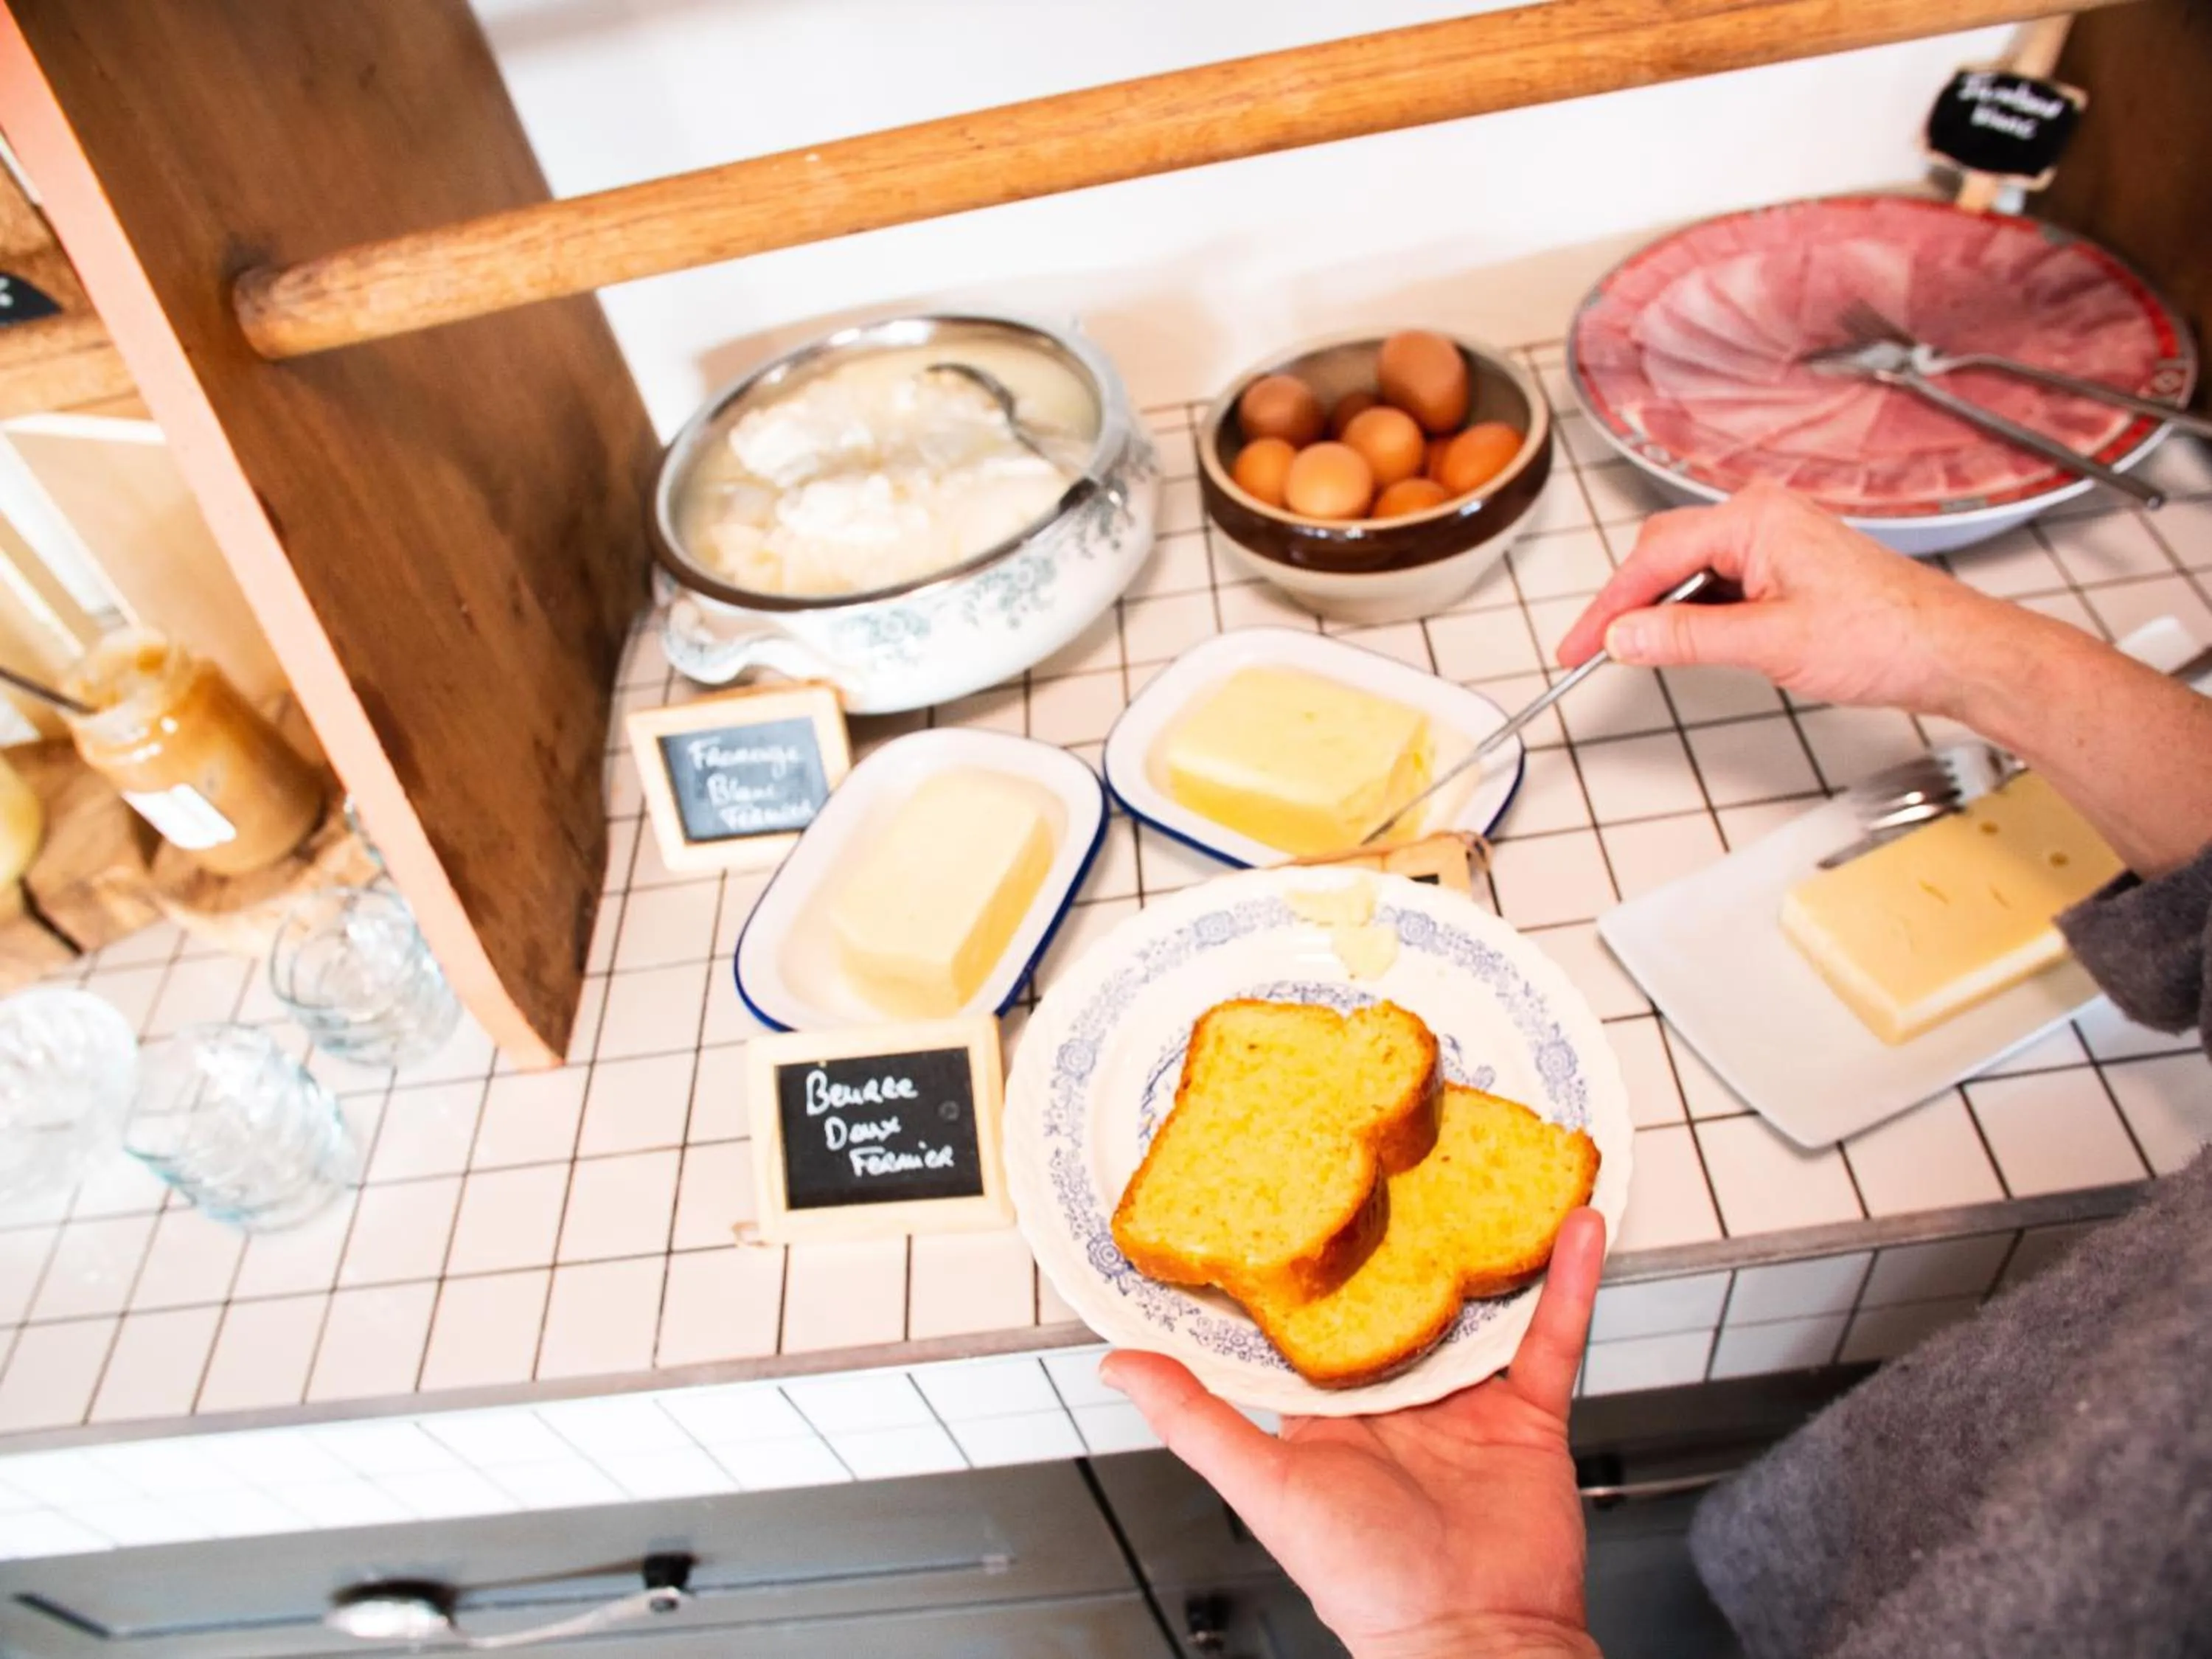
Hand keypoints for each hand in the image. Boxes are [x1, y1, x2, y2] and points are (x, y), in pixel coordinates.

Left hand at [1099, 1210, 1606, 1658]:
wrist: (1475, 1637)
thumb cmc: (1363, 1581)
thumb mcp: (1265, 1486)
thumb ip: (1197, 1420)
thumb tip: (1117, 1364)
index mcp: (1329, 1406)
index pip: (1314, 1311)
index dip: (1309, 1252)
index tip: (1295, 1180)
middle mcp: (1395, 1395)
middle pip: (1399, 1291)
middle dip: (1401, 1228)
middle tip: (1398, 1144)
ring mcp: (1464, 1399)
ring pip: (1476, 1300)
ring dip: (1487, 1238)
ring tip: (1486, 1166)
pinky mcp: (1527, 1413)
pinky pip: (1551, 1335)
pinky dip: (1569, 1281)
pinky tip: (1578, 1226)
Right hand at [1556, 480, 2024, 717]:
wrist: (1951, 652)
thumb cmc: (1886, 636)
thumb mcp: (1769, 644)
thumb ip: (1684, 639)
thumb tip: (1622, 637)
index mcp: (1755, 519)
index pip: (1653, 559)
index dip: (1607, 609)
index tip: (1577, 647)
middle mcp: (1763, 517)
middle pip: (1664, 555)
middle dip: (1629, 606)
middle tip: (1597, 653)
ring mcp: (1776, 540)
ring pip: (1691, 571)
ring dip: (1666, 613)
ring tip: (1648, 655)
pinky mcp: (1786, 566)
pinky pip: (1720, 583)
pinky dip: (1697, 615)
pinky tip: (1694, 643)